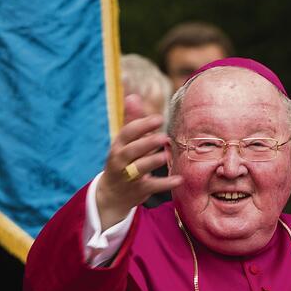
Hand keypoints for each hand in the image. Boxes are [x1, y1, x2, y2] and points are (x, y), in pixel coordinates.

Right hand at [95, 95, 182, 230]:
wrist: (111, 194)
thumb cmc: (122, 161)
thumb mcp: (123, 142)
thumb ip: (131, 120)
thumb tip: (133, 96)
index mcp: (118, 145)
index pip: (127, 133)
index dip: (142, 125)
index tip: (158, 118)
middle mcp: (120, 160)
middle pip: (132, 150)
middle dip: (147, 143)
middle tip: (164, 137)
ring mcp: (128, 176)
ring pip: (139, 168)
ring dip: (152, 161)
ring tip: (166, 156)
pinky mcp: (139, 190)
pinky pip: (152, 186)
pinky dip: (165, 184)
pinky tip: (179, 179)